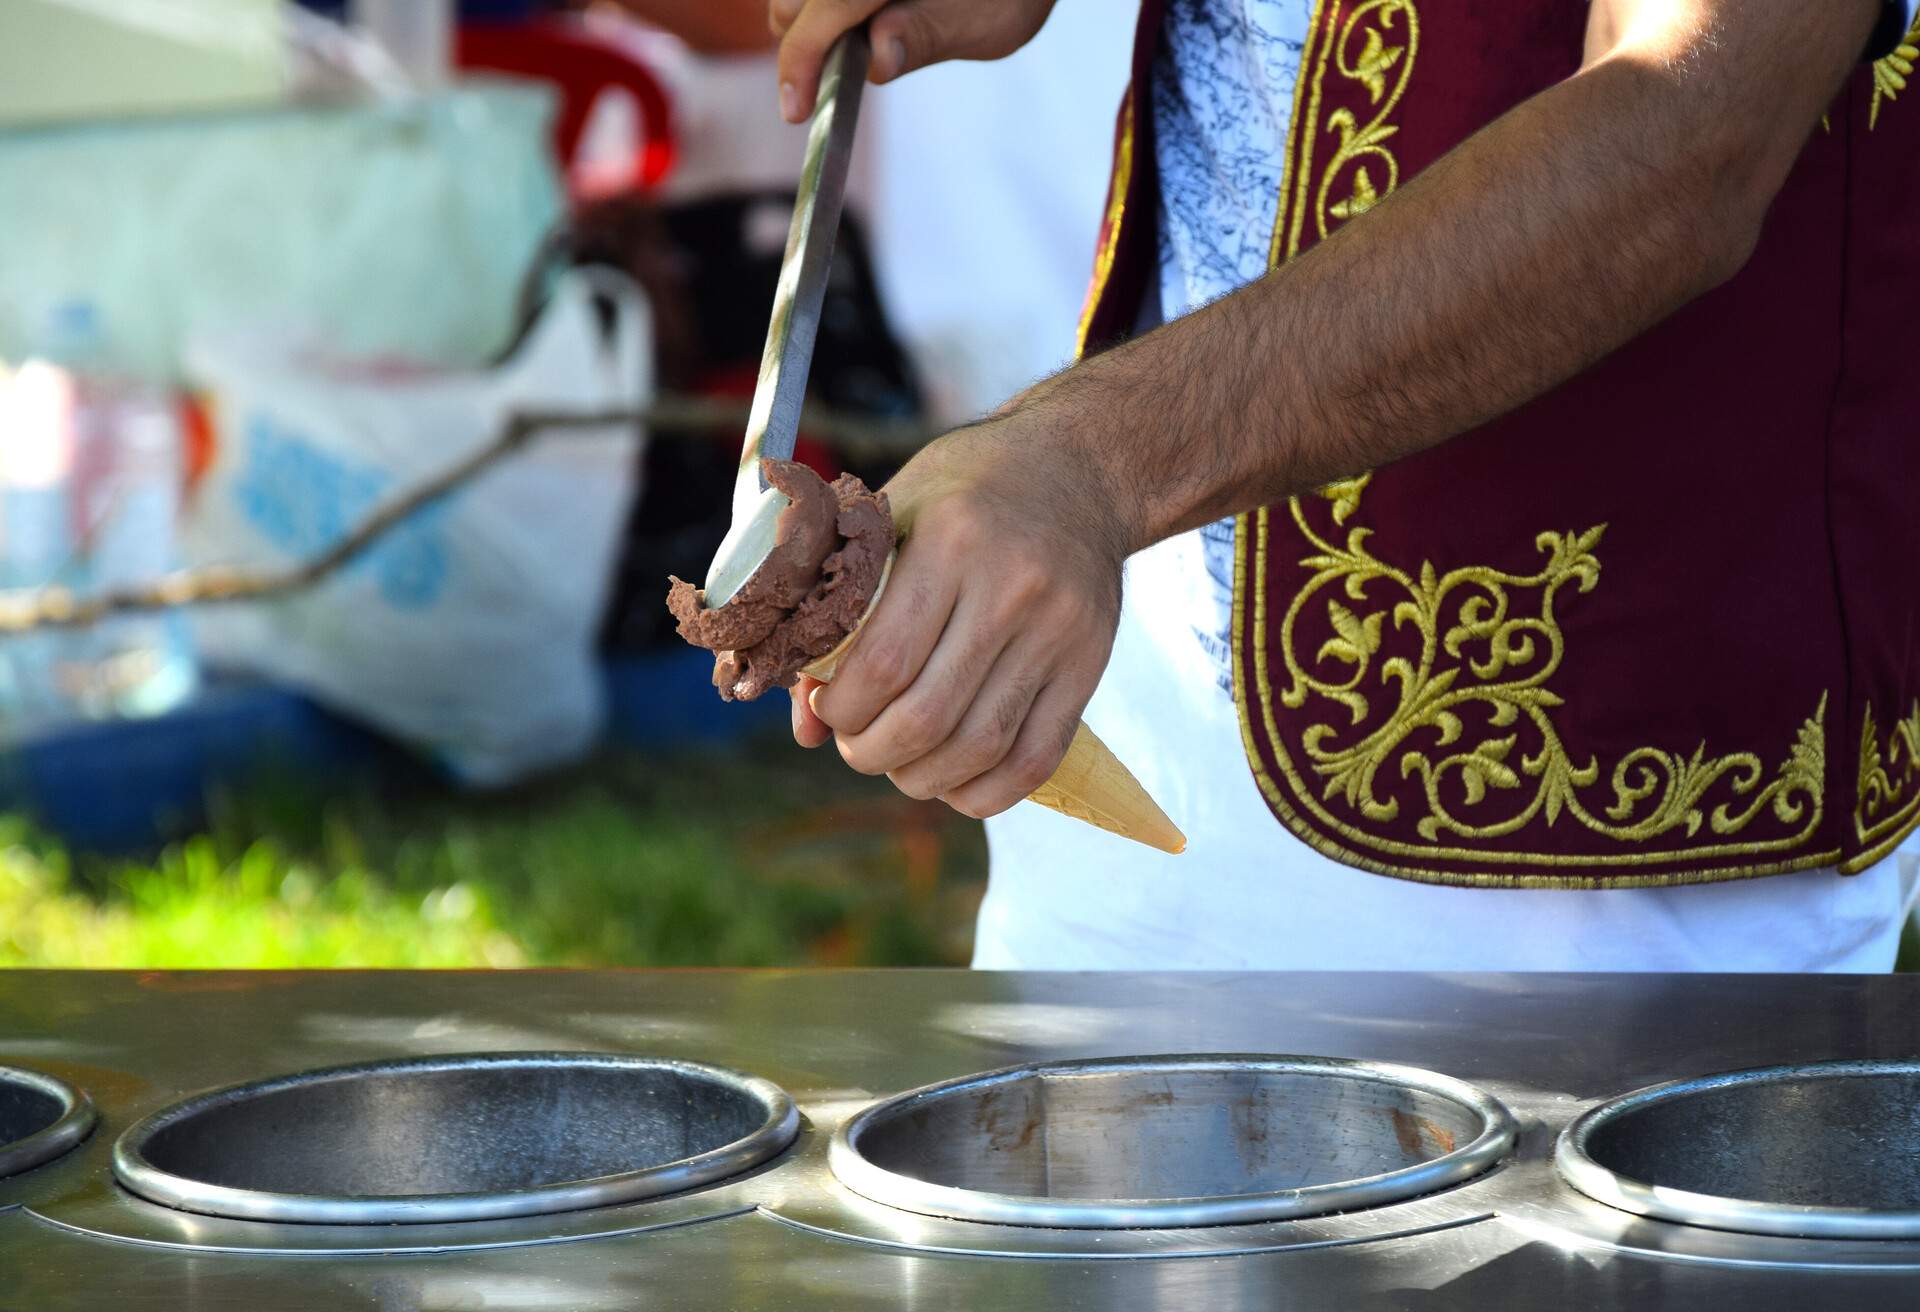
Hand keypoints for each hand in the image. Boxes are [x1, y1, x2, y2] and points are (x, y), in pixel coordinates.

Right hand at [770, 0, 1059, 121]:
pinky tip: (855, 31)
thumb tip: (877, 59)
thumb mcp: (989, 24)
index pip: (828, 7)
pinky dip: (824, 15)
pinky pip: (820, 1)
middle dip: (799, 43)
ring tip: (841, 59)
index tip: (795, 108)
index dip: (802, 58)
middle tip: (817, 90)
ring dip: (809, 24)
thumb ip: (926, 37)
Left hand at [790, 413, 1127, 817]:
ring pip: (980, 745)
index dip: (842, 709)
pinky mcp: (1090, 663)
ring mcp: (1059, 629)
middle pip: (928, 715)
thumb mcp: (890, 520)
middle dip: (873, 752)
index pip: (884, 662)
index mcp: (952, 540)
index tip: (828, 709)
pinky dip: (988, 792)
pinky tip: (954, 783)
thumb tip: (807, 727)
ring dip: (924, 778)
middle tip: (858, 747)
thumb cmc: (963, 493)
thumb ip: (839, 614)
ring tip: (901, 766)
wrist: (1078, 470)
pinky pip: (1037, 756)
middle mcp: (1013, 586)